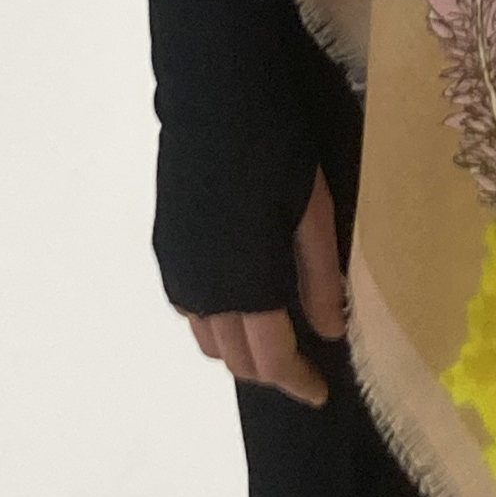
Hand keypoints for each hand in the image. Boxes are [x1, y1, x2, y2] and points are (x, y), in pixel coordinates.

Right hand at [183, 168, 348, 407]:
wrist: (212, 102)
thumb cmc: (277, 152)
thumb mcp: (315, 213)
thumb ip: (320, 278)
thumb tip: (330, 333)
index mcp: (245, 284)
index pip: (270, 360)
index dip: (297, 383)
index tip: (320, 394)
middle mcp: (202, 289)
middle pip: (234, 359)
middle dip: (270, 372)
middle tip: (304, 365)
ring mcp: (178, 269)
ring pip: (207, 338)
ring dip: (240, 349)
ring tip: (277, 333)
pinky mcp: (165, 247)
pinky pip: (190, 308)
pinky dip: (217, 321)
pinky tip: (242, 298)